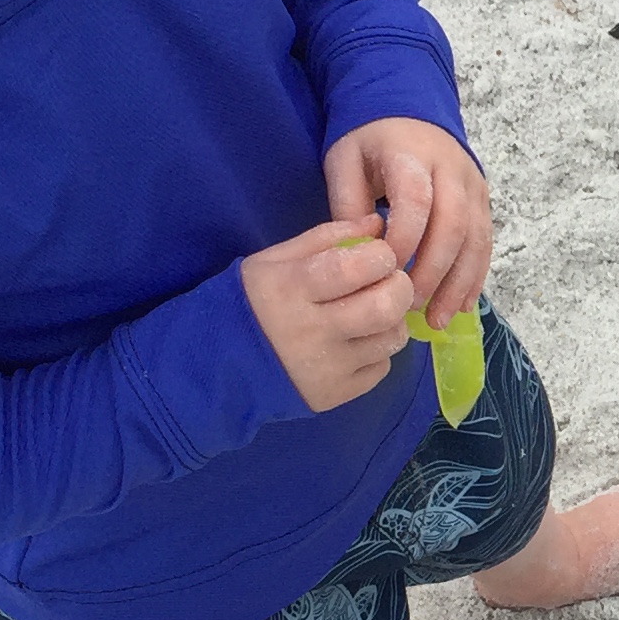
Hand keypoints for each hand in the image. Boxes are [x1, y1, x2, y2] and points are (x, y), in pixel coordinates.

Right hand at [241, 220, 415, 412]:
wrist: (219, 364)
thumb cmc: (252, 302)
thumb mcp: (276, 260)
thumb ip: (327, 238)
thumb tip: (377, 224)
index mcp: (292, 288)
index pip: (357, 267)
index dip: (381, 256)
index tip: (378, 255)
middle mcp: (312, 331)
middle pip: (384, 307)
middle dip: (399, 286)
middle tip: (389, 282)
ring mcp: (326, 367)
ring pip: (392, 339)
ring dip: (393, 320)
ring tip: (372, 313)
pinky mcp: (336, 394)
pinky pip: (382, 367)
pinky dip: (377, 351)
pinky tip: (356, 342)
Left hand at [325, 117, 490, 319]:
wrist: (408, 108)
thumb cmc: (369, 140)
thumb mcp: (344, 160)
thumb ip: (348, 204)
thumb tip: (359, 255)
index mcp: (412, 154)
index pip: (416, 202)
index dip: (404, 241)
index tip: (384, 273)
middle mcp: (451, 169)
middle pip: (453, 226)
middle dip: (434, 272)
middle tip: (411, 306)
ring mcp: (473, 185)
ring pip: (475, 239)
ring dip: (459, 282)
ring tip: (439, 318)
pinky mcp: (483, 199)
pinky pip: (485, 242)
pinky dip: (474, 276)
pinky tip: (461, 305)